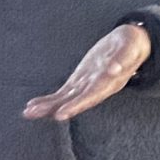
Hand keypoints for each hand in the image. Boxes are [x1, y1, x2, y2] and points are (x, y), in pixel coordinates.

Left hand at [23, 21, 150, 121]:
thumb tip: (115, 69)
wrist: (131, 45)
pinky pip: (63, 94)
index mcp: (109, 82)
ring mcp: (87, 86)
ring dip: (47, 106)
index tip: (61, 114)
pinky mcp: (80, 82)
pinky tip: (34, 105)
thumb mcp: (129, 48)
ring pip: (66, 100)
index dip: (76, 105)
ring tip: (28, 112)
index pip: (91, 95)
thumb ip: (123, 58)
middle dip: (54, 108)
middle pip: (75, 101)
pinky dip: (49, 100)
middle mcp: (97, 88)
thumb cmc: (130, 45)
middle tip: (34, 113)